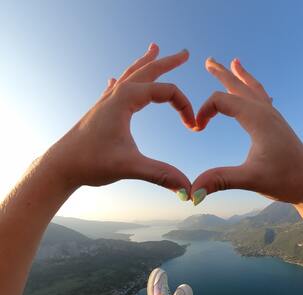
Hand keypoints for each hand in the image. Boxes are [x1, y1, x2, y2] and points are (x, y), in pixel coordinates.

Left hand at [44, 44, 193, 198]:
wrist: (60, 166)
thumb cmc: (90, 162)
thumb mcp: (129, 167)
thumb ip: (160, 174)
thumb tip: (188, 188)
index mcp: (125, 100)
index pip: (165, 92)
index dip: (184, 106)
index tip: (193, 126)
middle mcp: (116, 95)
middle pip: (147, 71)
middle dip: (168, 62)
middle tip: (185, 53)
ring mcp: (106, 102)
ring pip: (131, 75)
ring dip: (146, 63)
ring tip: (154, 49)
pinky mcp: (101, 112)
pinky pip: (115, 88)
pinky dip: (122, 80)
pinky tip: (114, 79)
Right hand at [191, 57, 302, 205]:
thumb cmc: (285, 180)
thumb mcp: (249, 180)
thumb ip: (219, 180)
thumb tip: (191, 192)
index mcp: (257, 119)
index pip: (222, 101)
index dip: (203, 111)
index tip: (196, 129)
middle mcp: (266, 113)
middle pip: (239, 86)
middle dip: (222, 73)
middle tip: (209, 60)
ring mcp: (274, 118)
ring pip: (253, 89)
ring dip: (240, 77)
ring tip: (235, 63)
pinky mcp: (277, 126)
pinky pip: (263, 100)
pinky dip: (253, 90)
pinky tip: (255, 92)